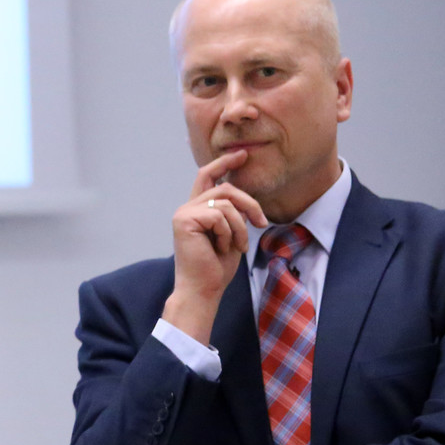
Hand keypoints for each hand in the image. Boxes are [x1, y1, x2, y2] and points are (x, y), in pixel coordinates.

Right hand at [161, 151, 269, 340]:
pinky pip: (219, 216)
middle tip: (261, 222)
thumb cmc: (216, 267)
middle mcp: (187, 208)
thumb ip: (232, 214)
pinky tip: (221, 248)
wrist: (202, 289)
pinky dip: (229, 234)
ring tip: (237, 247)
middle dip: (249, 202)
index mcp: (196, 210)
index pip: (208, 176)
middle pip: (225, 188)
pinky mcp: (184, 220)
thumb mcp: (231, 234)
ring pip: (226, 203)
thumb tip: (243, 198)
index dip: (224, 163)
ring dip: (240, 228)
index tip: (242, 154)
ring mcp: (184, 213)